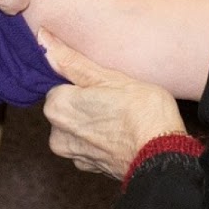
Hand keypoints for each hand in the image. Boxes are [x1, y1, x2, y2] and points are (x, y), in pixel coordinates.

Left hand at [40, 29, 186, 179]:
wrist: (164, 157)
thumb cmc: (142, 113)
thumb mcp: (110, 77)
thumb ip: (73, 61)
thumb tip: (44, 39)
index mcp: (58, 107)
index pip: (59, 85)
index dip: (83, 82)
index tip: (103, 83)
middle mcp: (57, 134)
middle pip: (66, 107)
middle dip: (86, 101)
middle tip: (115, 98)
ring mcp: (73, 154)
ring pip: (77, 127)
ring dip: (93, 121)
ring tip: (121, 116)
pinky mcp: (90, 168)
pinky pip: (89, 145)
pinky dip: (101, 139)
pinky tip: (122, 133)